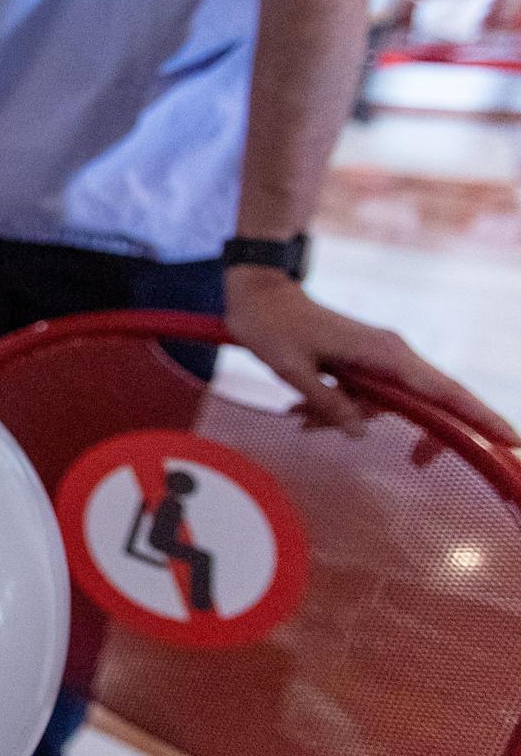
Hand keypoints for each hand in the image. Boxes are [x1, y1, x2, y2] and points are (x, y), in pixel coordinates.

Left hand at [225, 266, 517, 441]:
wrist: (260, 294)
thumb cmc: (271, 327)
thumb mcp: (291, 370)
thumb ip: (326, 403)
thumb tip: (359, 433)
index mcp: (384, 354)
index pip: (442, 391)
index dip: (477, 417)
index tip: (508, 440)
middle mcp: (392, 355)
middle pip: (430, 402)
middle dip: (422, 434)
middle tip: (419, 461)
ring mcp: (380, 357)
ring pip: (387, 404)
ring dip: (347, 419)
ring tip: (300, 417)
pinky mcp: (364, 362)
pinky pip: (365, 396)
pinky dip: (337, 409)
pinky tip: (300, 413)